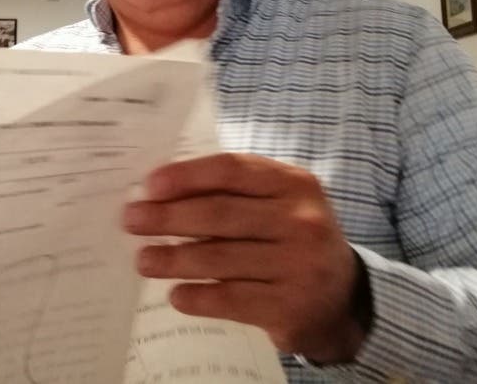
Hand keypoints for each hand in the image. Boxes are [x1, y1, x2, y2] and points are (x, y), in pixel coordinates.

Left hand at [122, 153, 370, 362]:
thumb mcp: (279, 204)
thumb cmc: (294, 239)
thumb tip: (162, 192)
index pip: (231, 170)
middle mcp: (301, 220)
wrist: (344, 298)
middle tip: (131, 221)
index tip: (149, 185)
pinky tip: (176, 294)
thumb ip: (234, 192)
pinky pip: (230, 299)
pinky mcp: (290, 307)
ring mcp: (298, 265)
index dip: (186, 176)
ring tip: (143, 260)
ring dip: (173, 259)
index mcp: (295, 183)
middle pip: (219, 214)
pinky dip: (197, 296)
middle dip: (167, 217)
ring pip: (219, 258)